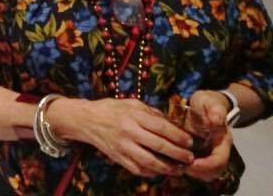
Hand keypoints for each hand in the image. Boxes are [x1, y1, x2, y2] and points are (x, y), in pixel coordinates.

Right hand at [53, 97, 195, 177]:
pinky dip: (152, 172)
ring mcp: (123, 147)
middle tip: (190, 158)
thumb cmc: (111, 109)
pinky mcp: (118, 158)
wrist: (86, 120)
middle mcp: (129, 132)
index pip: (162, 128)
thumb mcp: (131, 104)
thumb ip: (151, 112)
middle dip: (179, 154)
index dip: (179, 136)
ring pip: (151, 162)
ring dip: (168, 168)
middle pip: (159, 146)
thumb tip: (172, 124)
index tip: (190, 142)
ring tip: (180, 169)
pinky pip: (139, 169)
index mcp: (133, 116)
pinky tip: (161, 171)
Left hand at [184, 91, 233, 181]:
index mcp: (223, 141)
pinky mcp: (201, 154)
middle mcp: (218, 150)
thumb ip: (215, 110)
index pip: (219, 160)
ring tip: (176, 165)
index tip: (191, 163)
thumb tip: (217, 120)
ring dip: (192, 172)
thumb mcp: (209, 101)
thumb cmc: (206, 102)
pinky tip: (174, 161)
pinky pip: (197, 168)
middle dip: (198, 172)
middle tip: (180, 166)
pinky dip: (188, 168)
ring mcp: (210, 153)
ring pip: (206, 173)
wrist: (204, 103)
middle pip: (214, 171)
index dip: (206, 165)